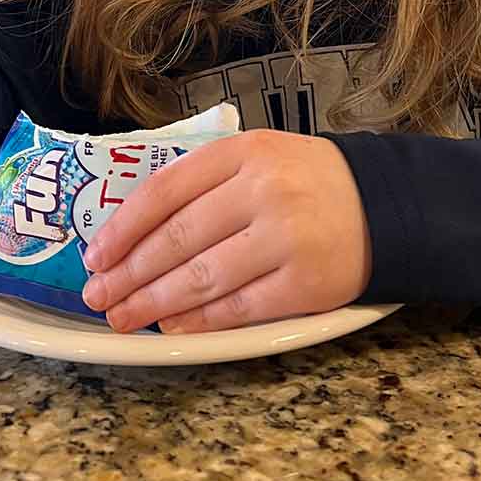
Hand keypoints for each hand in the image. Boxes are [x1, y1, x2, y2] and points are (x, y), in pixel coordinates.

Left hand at [80, 130, 372, 332]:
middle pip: (176, 238)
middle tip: (98, 295)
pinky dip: (197, 321)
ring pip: (200, 277)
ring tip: (123, 317)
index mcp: (245, 152)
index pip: (166, 190)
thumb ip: (205, 182)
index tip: (96, 254)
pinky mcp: (303, 285)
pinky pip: (236, 308)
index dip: (123, 227)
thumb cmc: (307, 182)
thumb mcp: (259, 157)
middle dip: (128, 273)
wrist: (383, 206)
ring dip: (153, 302)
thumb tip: (135, 231)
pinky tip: (172, 327)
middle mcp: (262, 191)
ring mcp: (284, 239)